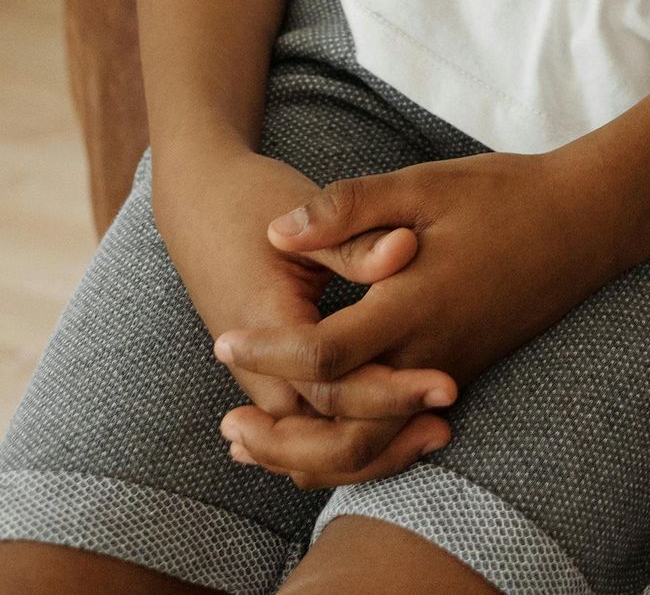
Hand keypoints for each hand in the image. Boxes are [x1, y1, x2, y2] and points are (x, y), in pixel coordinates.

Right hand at [152, 146, 452, 489]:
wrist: (200, 204)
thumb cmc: (253, 202)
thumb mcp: (304, 212)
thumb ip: (354, 242)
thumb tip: (407, 247)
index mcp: (267, 327)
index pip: (333, 388)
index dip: (393, 393)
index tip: (446, 386)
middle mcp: (258, 369)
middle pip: (322, 441)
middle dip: (386, 444)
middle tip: (445, 426)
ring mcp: (261, 380)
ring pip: (313, 447)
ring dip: (370, 450)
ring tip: (433, 433)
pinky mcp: (270, 378)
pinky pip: (308, 427)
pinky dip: (347, 437)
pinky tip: (396, 430)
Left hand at [214, 146, 624, 482]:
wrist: (586, 222)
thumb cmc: (504, 193)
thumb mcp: (424, 183)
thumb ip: (351, 206)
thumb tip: (280, 233)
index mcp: (415, 301)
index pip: (327, 353)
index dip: (270, 352)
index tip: (226, 338)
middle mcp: (431, 351)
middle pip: (346, 430)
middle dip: (282, 439)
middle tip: (230, 427)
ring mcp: (449, 368)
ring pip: (373, 444)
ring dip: (312, 455)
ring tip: (259, 443)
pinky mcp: (461, 371)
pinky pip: (398, 431)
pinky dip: (353, 444)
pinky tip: (322, 426)